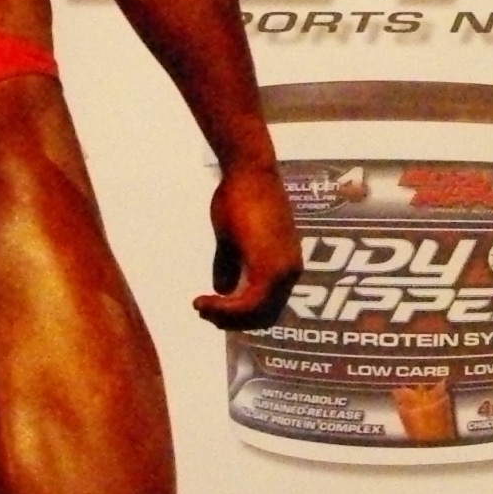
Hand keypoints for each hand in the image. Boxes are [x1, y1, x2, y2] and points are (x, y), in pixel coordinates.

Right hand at [193, 153, 302, 330]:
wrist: (249, 171)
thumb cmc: (240, 197)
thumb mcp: (232, 239)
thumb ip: (230, 265)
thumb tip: (223, 289)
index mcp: (286, 265)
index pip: (268, 307)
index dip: (240, 315)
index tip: (213, 309)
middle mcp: (290, 272)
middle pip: (264, 317)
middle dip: (232, 321)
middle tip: (205, 313)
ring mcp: (283, 271)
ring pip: (257, 315)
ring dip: (226, 318)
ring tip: (201, 307)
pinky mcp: (269, 268)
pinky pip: (249, 305)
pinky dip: (226, 310)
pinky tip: (206, 301)